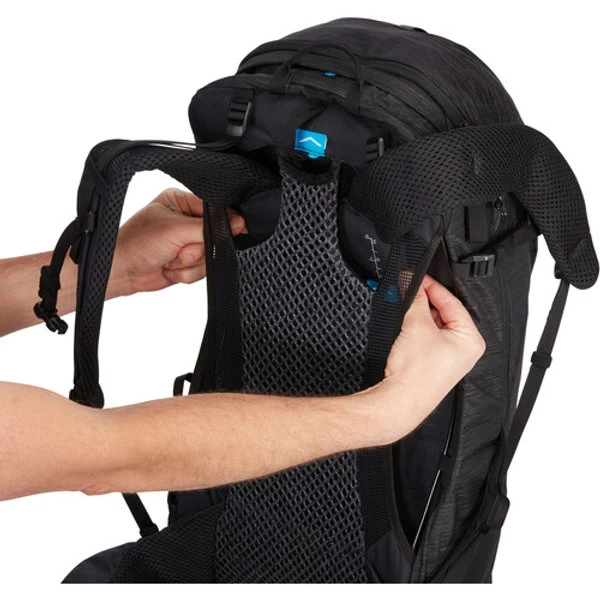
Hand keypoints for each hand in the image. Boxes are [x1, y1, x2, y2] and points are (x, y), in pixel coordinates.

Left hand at [109, 188, 244, 296]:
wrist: (120, 272)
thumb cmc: (137, 244)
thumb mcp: (175, 230)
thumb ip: (208, 228)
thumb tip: (238, 223)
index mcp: (181, 201)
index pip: (215, 210)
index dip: (222, 224)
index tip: (227, 232)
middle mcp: (186, 220)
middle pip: (215, 236)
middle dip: (197, 249)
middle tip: (178, 250)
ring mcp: (187, 243)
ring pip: (210, 256)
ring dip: (190, 264)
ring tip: (170, 260)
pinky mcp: (187, 262)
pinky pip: (202, 270)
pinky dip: (186, 274)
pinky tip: (169, 268)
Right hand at [370, 275, 485, 443]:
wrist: (400, 401)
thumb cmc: (416, 375)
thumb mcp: (416, 326)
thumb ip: (415, 300)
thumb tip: (412, 282)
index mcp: (471, 340)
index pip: (453, 303)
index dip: (433, 287)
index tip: (417, 278)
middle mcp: (464, 350)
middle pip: (444, 313)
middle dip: (425, 302)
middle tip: (409, 289)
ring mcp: (449, 358)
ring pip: (434, 326)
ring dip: (419, 315)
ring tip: (405, 307)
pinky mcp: (433, 364)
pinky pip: (427, 338)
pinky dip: (416, 329)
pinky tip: (405, 326)